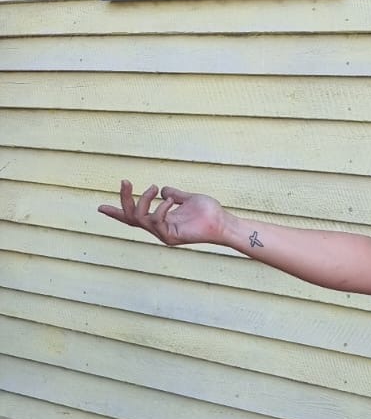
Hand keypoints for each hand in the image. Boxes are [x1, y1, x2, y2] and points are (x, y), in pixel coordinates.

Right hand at [98, 182, 227, 246]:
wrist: (223, 222)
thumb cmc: (209, 212)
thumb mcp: (188, 199)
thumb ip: (174, 195)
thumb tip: (163, 190)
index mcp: (160, 220)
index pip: (134, 218)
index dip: (117, 212)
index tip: (100, 207)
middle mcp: (159, 229)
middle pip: (131, 217)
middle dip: (124, 199)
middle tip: (125, 181)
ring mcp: (163, 234)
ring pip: (139, 218)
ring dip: (143, 200)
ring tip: (155, 188)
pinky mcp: (171, 237)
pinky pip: (155, 221)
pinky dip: (160, 208)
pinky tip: (170, 200)